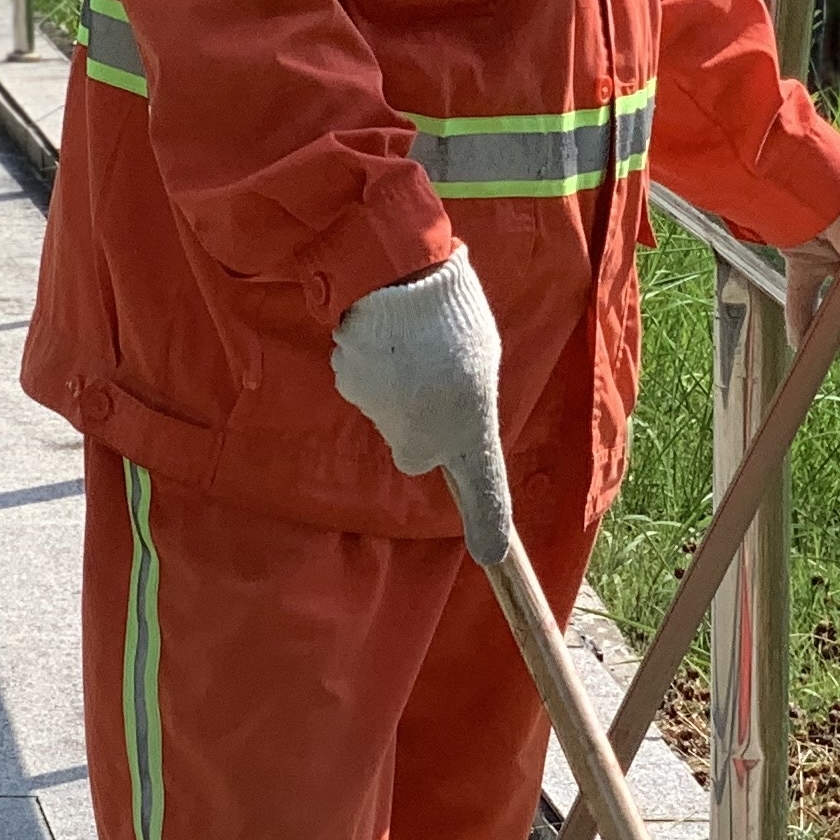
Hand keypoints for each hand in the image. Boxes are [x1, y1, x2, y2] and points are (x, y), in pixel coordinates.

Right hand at [332, 249, 511, 564]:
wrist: (397, 283)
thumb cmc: (453, 316)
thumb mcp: (483, 360)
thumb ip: (467, 404)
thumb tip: (444, 430)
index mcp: (466, 429)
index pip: (481, 488)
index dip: (487, 521)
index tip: (491, 556)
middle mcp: (420, 437)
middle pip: (416, 445)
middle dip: (422, 422)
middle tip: (436, 375)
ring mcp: (380, 413)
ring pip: (388, 410)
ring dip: (397, 385)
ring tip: (411, 341)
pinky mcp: (349, 386)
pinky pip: (362, 381)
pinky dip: (370, 365)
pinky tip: (381, 335)